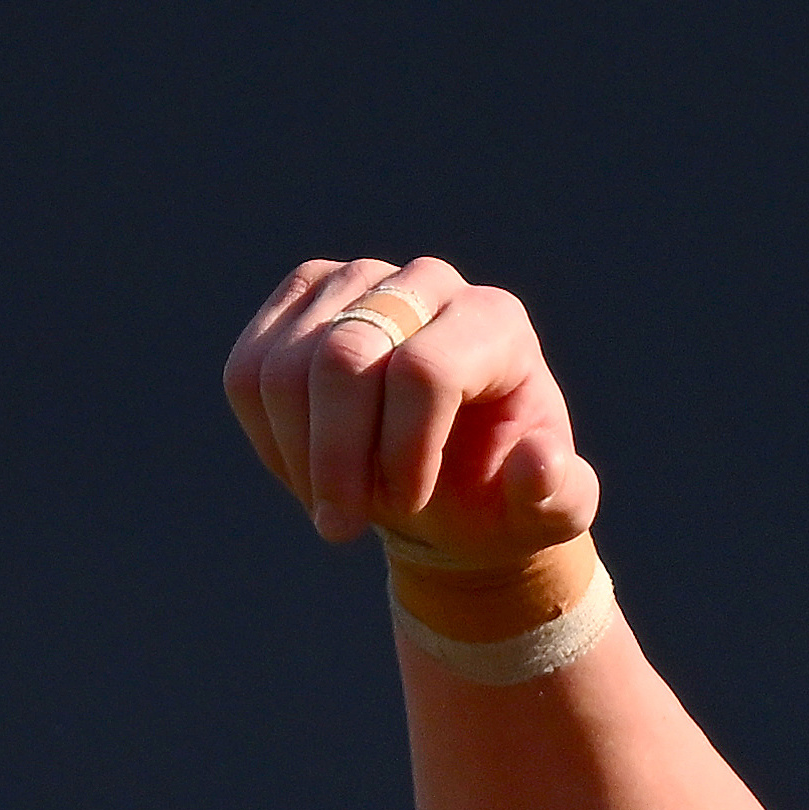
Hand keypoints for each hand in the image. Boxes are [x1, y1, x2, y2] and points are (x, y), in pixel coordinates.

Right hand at [221, 255, 599, 571]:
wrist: (452, 483)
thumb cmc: (500, 498)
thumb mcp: (550, 514)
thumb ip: (560, 496)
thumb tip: (537, 463)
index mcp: (496, 325)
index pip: (425, 371)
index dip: (403, 452)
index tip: (409, 508)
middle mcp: (428, 285)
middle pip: (345, 358)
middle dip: (336, 459)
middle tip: (342, 528)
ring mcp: (358, 281)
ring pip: (284, 366)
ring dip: (299, 456)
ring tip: (333, 504)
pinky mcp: (303, 299)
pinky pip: (249, 370)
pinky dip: (267, 437)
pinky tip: (305, 470)